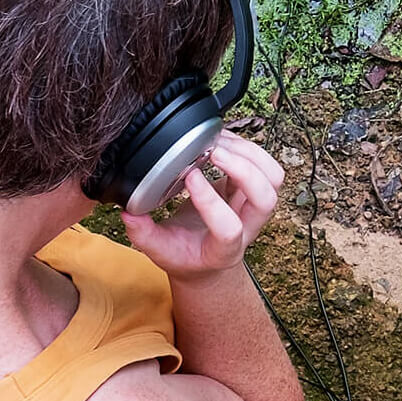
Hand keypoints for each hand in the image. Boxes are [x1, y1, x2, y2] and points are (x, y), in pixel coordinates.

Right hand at [121, 135, 284, 282]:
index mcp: (223, 249)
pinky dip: (247, 147)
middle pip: (265, 198)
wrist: (207, 260)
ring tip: (218, 141)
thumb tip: (128, 210)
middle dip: (242, 169)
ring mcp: (255, 207)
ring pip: (273, 177)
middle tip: (211, 151)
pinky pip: (265, 164)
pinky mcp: (253, 189)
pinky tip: (221, 140)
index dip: (210, 201)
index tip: (188, 178)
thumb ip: (143, 233)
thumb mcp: (159, 250)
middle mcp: (248, 228)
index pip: (229, 228)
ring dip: (250, 153)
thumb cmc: (186, 255)